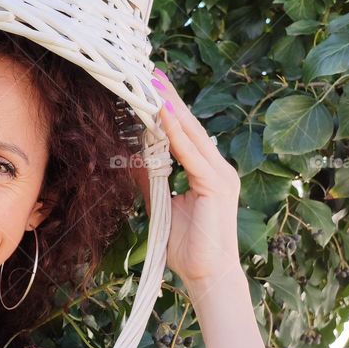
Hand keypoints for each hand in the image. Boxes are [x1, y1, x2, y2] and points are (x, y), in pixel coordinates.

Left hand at [130, 68, 241, 285]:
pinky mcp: (216, 185)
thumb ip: (149, 180)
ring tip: (152, 84)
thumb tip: (127, 159)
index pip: (184, 133)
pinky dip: (174, 133)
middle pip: (189, 126)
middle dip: (168, 98)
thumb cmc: (188, 245)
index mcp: (208, 171)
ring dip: (169, 108)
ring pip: (190, 134)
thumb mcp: (161, 204)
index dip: (167, 109)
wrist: (207, 275)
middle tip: (149, 72)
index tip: (150, 86)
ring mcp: (220, 175)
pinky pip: (190, 153)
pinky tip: (160, 115)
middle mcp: (218, 168)